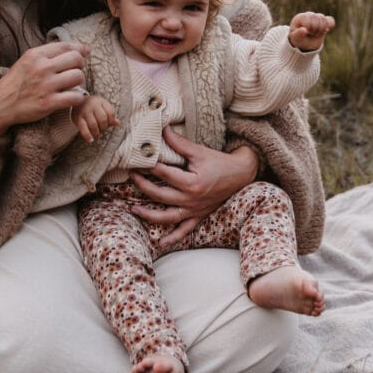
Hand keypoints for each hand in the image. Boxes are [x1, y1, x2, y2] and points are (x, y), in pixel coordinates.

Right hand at [0, 41, 89, 135]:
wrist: (0, 103)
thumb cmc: (18, 81)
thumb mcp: (29, 60)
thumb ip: (53, 53)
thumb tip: (85, 48)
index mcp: (36, 55)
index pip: (67, 46)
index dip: (79, 50)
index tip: (84, 54)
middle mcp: (41, 68)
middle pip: (76, 59)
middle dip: (79, 66)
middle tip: (72, 72)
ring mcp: (45, 86)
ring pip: (78, 77)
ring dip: (79, 82)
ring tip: (71, 85)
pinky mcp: (48, 103)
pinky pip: (75, 97)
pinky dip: (77, 98)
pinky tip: (70, 98)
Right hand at [72, 94, 119, 142]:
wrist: (75, 101)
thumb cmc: (92, 106)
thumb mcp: (102, 107)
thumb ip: (110, 115)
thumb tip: (118, 123)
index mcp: (100, 101)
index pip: (110, 113)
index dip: (111, 121)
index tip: (108, 124)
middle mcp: (92, 104)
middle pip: (103, 119)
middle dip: (104, 127)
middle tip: (101, 130)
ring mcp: (84, 111)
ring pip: (93, 124)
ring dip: (96, 132)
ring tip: (97, 135)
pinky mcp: (77, 118)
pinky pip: (83, 128)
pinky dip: (87, 135)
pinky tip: (90, 140)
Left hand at [129, 126, 258, 247]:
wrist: (240, 175)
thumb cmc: (219, 162)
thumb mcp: (199, 151)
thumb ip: (179, 143)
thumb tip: (162, 129)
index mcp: (192, 183)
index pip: (165, 174)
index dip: (149, 166)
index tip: (138, 160)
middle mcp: (192, 200)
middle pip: (161, 195)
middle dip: (143, 186)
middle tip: (131, 177)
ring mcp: (195, 210)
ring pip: (168, 217)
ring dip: (149, 215)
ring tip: (134, 210)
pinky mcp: (199, 216)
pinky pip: (185, 230)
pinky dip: (173, 238)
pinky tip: (161, 243)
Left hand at [288, 11, 335, 51]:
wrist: (304, 43)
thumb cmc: (298, 39)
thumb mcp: (296, 38)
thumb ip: (298, 34)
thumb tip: (304, 29)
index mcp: (301, 17)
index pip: (309, 18)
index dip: (310, 26)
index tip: (306, 32)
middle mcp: (309, 15)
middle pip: (317, 18)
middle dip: (316, 28)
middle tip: (312, 34)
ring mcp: (317, 18)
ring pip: (324, 19)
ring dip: (322, 29)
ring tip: (316, 34)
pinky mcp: (324, 22)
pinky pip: (330, 20)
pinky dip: (330, 25)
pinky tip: (327, 30)